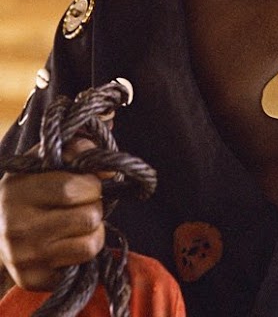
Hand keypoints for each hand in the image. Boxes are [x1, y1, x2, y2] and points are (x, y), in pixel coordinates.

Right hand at [0, 139, 104, 291]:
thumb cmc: (31, 186)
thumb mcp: (48, 159)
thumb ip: (79, 150)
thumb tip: (109, 170)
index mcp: (17, 191)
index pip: (74, 189)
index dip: (91, 184)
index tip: (86, 184)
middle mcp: (16, 228)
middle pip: (89, 217)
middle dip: (94, 206)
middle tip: (82, 205)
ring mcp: (23, 258)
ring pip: (91, 244)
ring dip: (93, 231)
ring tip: (77, 223)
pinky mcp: (32, 280)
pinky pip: (81, 266)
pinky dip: (81, 253)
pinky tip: (67, 242)